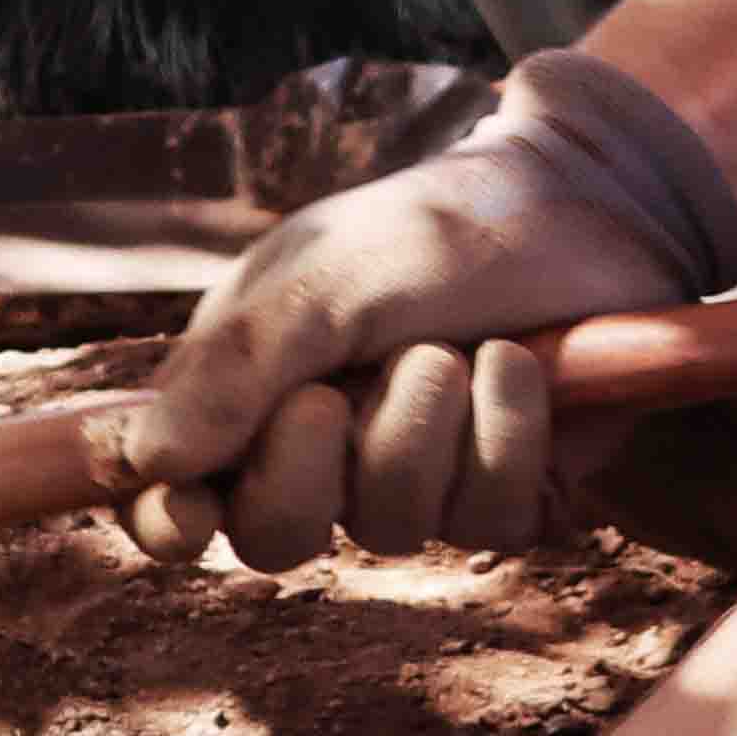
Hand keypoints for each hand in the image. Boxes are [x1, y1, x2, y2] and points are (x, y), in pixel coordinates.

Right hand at [114, 49, 736, 569]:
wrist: (585, 199)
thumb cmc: (438, 226)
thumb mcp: (326, 273)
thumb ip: (239, 363)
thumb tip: (150, 459)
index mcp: (252, 392)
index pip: (173, 497)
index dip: (165, 524)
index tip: (190, 517)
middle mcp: (326, 452)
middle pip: (275, 536)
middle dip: (302, 470)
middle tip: (329, 398)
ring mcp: (421, 482)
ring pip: (390, 523)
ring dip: (420, 425)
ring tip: (450, 346)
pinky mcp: (509, 495)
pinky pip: (488, 513)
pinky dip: (504, 430)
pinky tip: (519, 366)